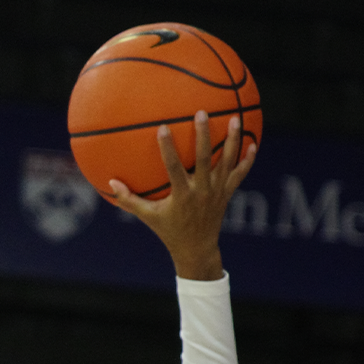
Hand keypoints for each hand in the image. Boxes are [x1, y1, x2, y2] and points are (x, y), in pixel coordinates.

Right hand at [106, 111, 258, 279]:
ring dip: (232, 141)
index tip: (163, 128)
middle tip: (201, 113)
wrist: (196, 249)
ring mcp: (217, 192)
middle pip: (205, 159)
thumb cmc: (169, 231)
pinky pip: (240, 174)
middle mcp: (202, 191)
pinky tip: (253, 143)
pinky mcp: (227, 194)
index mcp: (182, 196)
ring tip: (235, 119)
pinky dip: (247, 160)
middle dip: (204, 136)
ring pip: (228, 163)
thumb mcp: (148, 216)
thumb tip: (109, 183)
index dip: (168, 148)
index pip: (174, 168)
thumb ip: (129, 200)